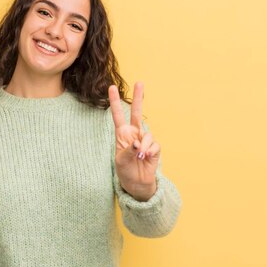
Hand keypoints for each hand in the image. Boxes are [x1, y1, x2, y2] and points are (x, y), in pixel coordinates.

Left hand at [108, 82, 159, 200]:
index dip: (115, 102)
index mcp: (122, 134)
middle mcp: (134, 133)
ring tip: (140, 156)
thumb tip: (138, 142)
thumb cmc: (125, 170)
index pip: (118, 115)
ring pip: (147, 135)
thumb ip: (128, 150)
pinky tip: (146, 157)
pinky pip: (154, 145)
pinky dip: (150, 151)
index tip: (111, 87)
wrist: (136, 183)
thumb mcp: (121, 160)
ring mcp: (145, 140)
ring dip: (144, 146)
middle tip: (140, 82)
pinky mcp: (154, 148)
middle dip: (138, 98)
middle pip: (137, 113)